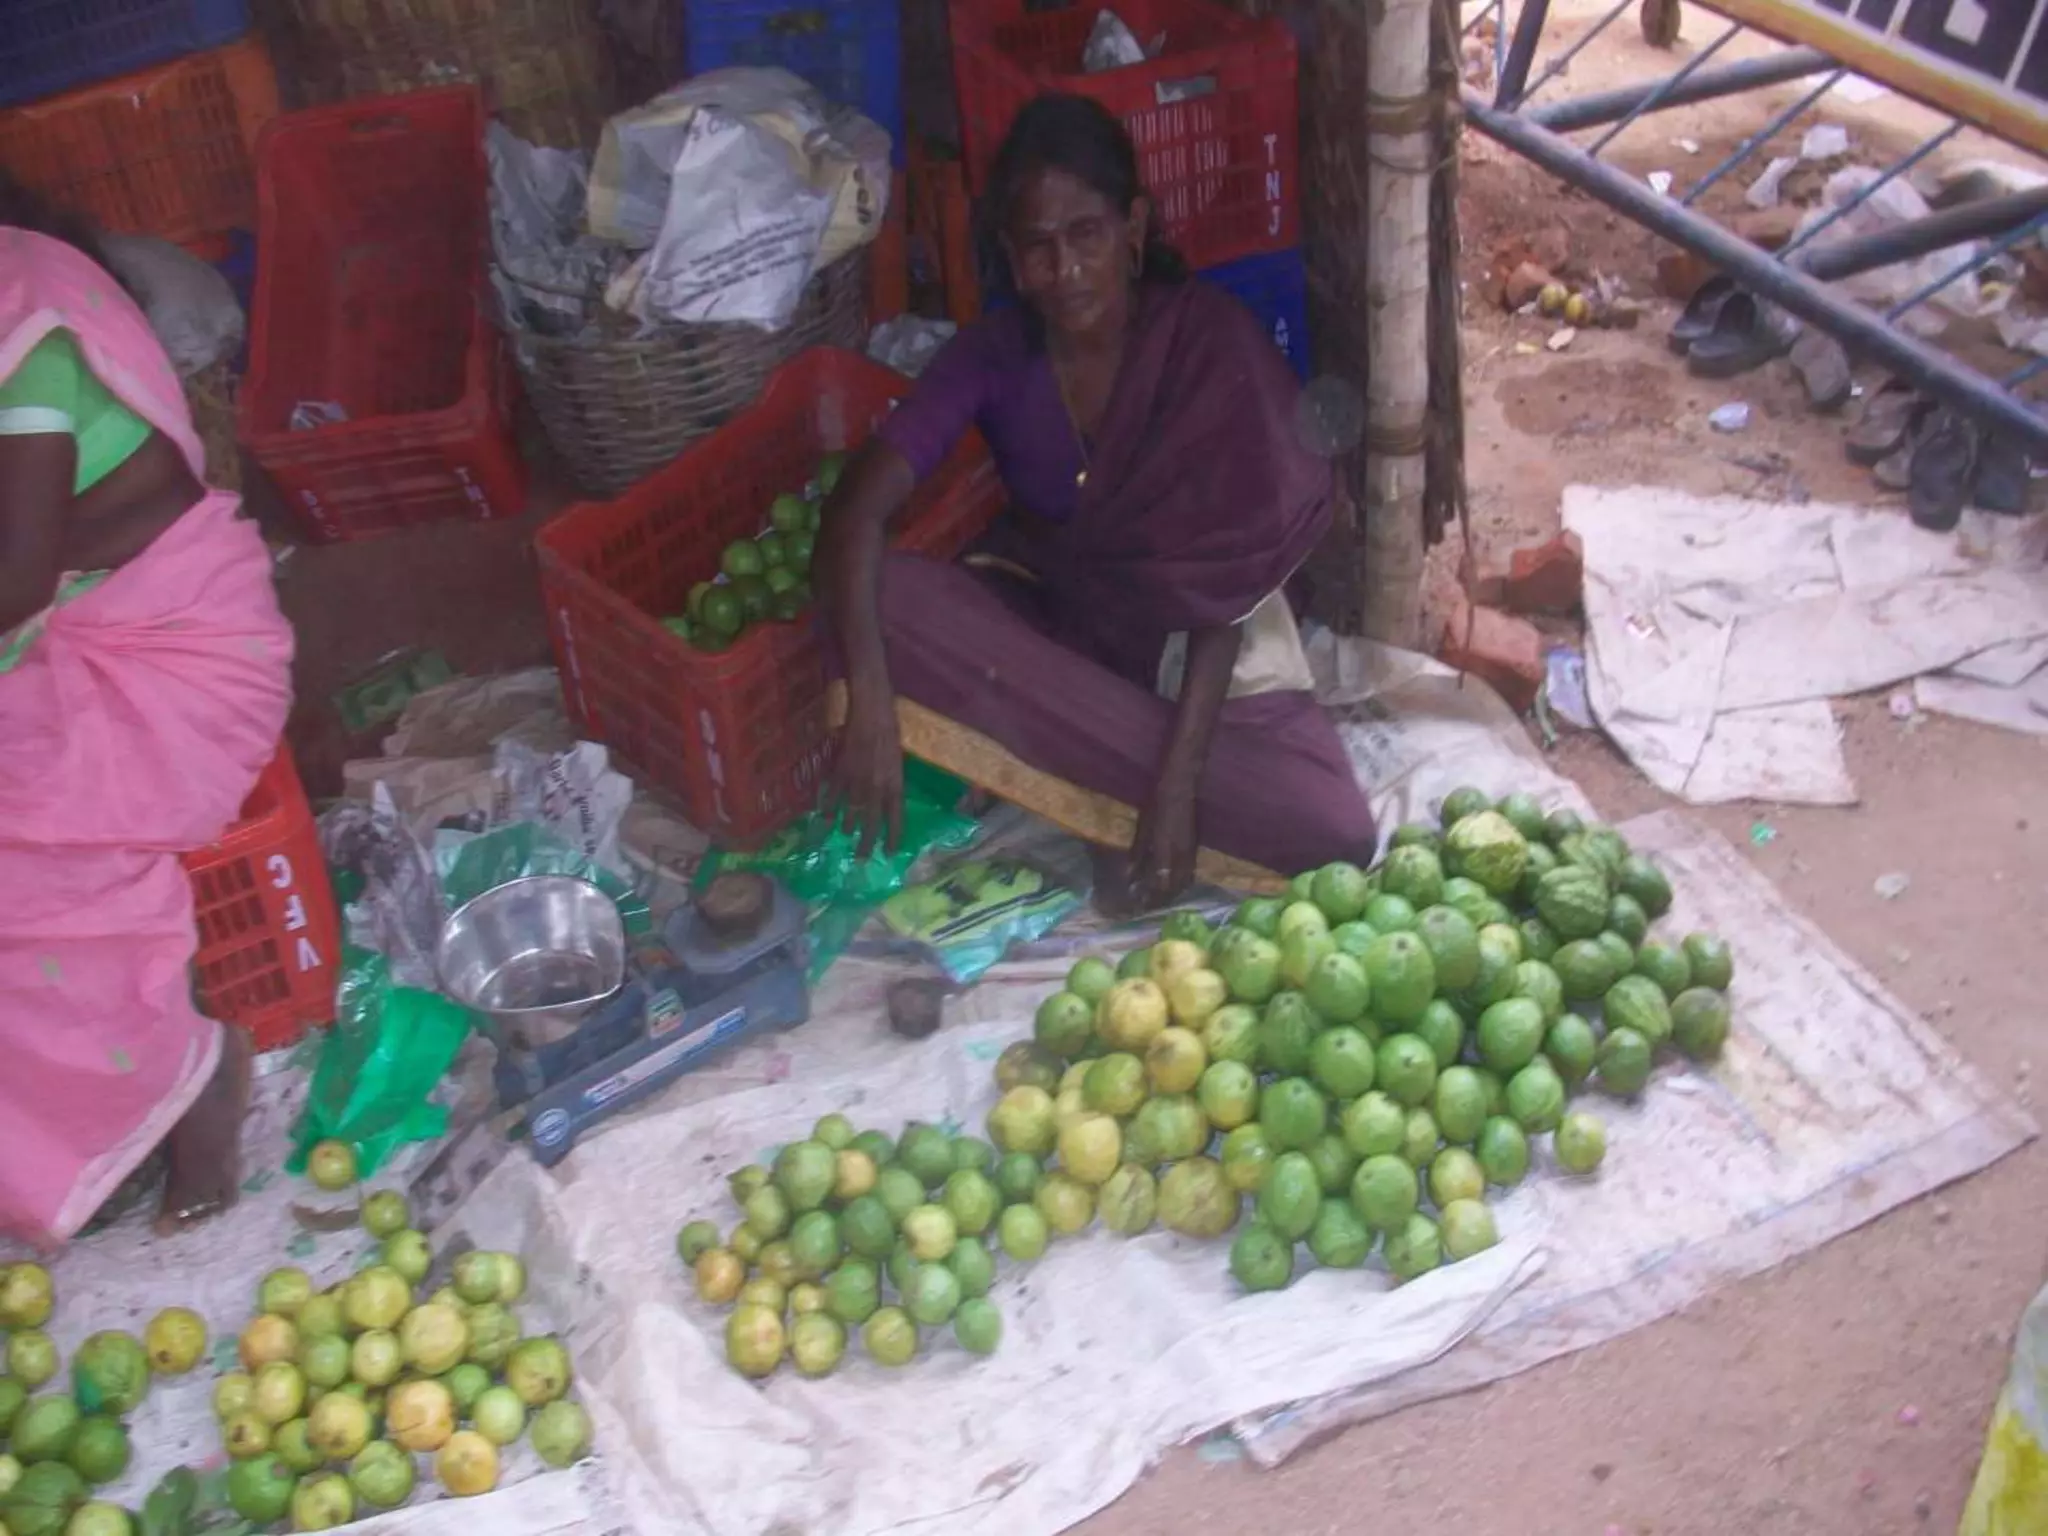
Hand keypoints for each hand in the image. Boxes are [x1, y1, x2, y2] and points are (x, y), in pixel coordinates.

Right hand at [830, 682, 902, 858]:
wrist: (871, 713)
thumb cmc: (889, 732)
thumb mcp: (897, 761)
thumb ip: (891, 782)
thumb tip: (885, 801)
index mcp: (896, 784)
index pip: (896, 819)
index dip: (894, 838)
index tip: (890, 853)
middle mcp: (877, 788)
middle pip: (871, 824)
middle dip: (866, 844)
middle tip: (862, 859)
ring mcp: (857, 782)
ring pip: (850, 813)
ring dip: (848, 826)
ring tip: (846, 833)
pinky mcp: (840, 773)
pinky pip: (832, 797)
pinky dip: (828, 808)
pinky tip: (825, 817)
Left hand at [1128, 771, 1198, 911]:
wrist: (1181, 786)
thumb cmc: (1157, 804)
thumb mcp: (1143, 829)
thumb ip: (1138, 854)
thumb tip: (1129, 877)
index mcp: (1166, 851)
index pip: (1159, 882)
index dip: (1150, 897)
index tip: (1139, 905)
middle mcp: (1182, 855)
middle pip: (1174, 886)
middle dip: (1162, 899)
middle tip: (1148, 906)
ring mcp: (1191, 851)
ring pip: (1185, 881)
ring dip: (1172, 893)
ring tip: (1160, 899)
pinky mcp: (1194, 847)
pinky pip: (1190, 872)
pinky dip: (1180, 883)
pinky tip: (1172, 884)